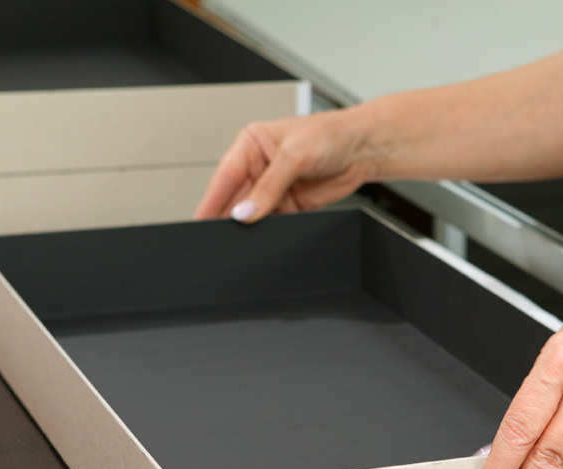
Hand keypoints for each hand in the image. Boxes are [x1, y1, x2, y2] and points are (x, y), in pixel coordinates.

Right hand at [195, 109, 382, 222]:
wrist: (363, 149)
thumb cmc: (331, 135)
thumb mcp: (295, 155)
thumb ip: (269, 186)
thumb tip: (246, 212)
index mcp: (251, 144)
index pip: (225, 175)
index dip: (212, 200)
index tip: (200, 220)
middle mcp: (259, 166)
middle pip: (235, 198)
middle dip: (229, 217)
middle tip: (220, 236)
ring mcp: (273, 188)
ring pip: (251, 214)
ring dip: (248, 227)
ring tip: (242, 239)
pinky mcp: (288, 205)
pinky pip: (271, 223)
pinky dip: (267, 232)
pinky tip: (264, 238)